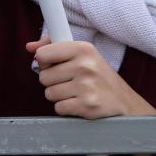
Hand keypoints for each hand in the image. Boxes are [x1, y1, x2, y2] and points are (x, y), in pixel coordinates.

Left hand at [26, 36, 155, 119]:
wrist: (125, 103)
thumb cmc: (99, 78)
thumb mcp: (83, 56)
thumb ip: (54, 47)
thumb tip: (30, 47)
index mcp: (83, 49)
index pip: (43, 54)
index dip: (45, 63)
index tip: (55, 65)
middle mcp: (85, 65)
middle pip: (43, 76)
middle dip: (52, 82)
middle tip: (70, 82)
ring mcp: (87, 86)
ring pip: (49, 93)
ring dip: (59, 96)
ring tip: (76, 93)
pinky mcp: (87, 105)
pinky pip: (58, 108)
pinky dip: (66, 108)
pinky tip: (79, 104)